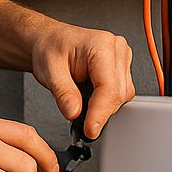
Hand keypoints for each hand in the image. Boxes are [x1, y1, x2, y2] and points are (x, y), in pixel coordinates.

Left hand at [28, 21, 134, 139]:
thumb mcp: (49, 70)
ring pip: (123, 95)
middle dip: (100, 112)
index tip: (91, 130)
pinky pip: (121, 92)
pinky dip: (105, 102)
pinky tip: (90, 99)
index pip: (108, 87)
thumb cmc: (50, 48)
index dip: (100, 112)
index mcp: (100, 45)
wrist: (50, 42)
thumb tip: (74, 113)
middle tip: (82, 124)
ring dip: (104, 107)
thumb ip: (63, 92)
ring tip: (81, 102)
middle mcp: (116, 49)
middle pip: (118, 93)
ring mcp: (121, 58)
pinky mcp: (121, 68)